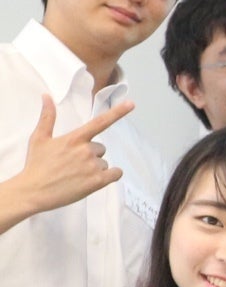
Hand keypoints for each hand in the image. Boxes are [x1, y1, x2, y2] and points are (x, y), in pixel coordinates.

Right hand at [5, 95, 132, 214]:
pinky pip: (116, 173)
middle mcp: (86, 150)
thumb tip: (46, 96)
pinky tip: (95, 179)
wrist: (33, 191)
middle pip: (100, 148)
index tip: (131, 104)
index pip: (100, 122)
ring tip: (76, 175)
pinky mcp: (97, 181)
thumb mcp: (39, 138)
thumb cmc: (36, 165)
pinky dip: (110, 176)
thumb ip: (47, 117)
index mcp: (74, 139)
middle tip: (72, 164)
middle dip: (90, 155)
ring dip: (95, 168)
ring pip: (104, 162)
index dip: (117, 112)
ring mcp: (92, 166)